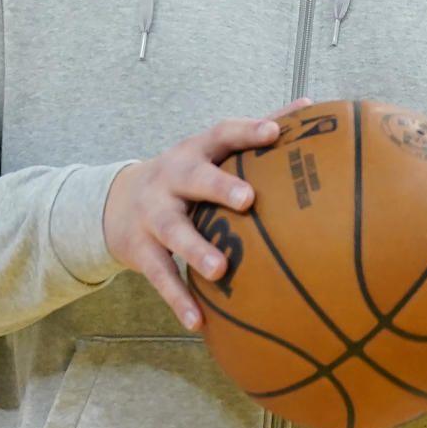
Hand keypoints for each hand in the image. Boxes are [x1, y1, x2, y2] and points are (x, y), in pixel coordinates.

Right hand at [103, 99, 311, 329]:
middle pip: (194, 177)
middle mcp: (172, 177)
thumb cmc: (186, 174)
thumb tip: (309, 105)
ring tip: (221, 269)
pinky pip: (159, 275)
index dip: (248, 131)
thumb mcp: (212, 149)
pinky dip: (178, 299)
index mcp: (197, 150)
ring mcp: (153, 212)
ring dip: (196, 249)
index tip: (274, 133)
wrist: (117, 202)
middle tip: (248, 200)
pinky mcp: (140, 248)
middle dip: (219, 187)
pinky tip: (198, 322)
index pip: (223, 134)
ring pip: (173, 229)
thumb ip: (255, 130)